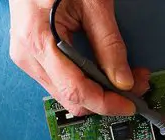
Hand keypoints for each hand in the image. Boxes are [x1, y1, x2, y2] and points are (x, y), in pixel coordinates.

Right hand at [8, 0, 150, 116]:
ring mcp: (28, 58)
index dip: (106, 103)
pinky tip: (104, 71)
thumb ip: (109, 43)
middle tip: (136, 84)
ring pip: (68, 94)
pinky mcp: (34, 56)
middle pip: (72, 98)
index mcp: (38, 40)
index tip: (130, 104)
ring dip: (98, 91)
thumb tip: (123, 78)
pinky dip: (87, 81)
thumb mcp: (92, 3)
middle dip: (107, 98)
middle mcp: (28, 55)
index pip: (76, 90)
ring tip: (125, 76)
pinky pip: (63, 81)